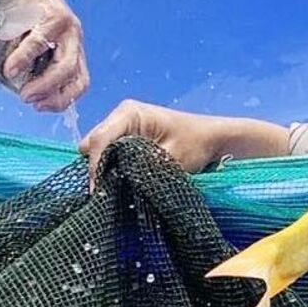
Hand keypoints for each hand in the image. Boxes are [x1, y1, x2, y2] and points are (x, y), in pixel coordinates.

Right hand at [0, 0, 87, 111]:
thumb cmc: (17, 12)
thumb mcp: (27, 42)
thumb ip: (28, 63)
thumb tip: (17, 89)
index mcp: (71, 49)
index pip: (80, 82)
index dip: (63, 99)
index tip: (40, 107)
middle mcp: (74, 39)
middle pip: (75, 76)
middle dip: (54, 96)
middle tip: (31, 102)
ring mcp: (67, 27)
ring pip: (65, 63)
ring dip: (44, 84)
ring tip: (24, 93)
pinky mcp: (52, 14)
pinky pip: (39, 42)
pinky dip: (24, 59)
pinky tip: (10, 70)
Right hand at [79, 101, 287, 180]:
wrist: (213, 140)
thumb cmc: (196, 143)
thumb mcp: (170, 158)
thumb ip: (142, 168)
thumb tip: (116, 183)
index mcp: (130, 112)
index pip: (101, 138)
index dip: (95, 164)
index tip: (96, 190)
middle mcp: (121, 117)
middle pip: (93, 143)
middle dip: (96, 167)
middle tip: (103, 194)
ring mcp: (122, 128)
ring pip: (98, 150)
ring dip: (103, 170)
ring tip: (110, 191)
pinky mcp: (126, 140)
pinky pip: (109, 154)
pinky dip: (111, 169)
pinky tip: (118, 184)